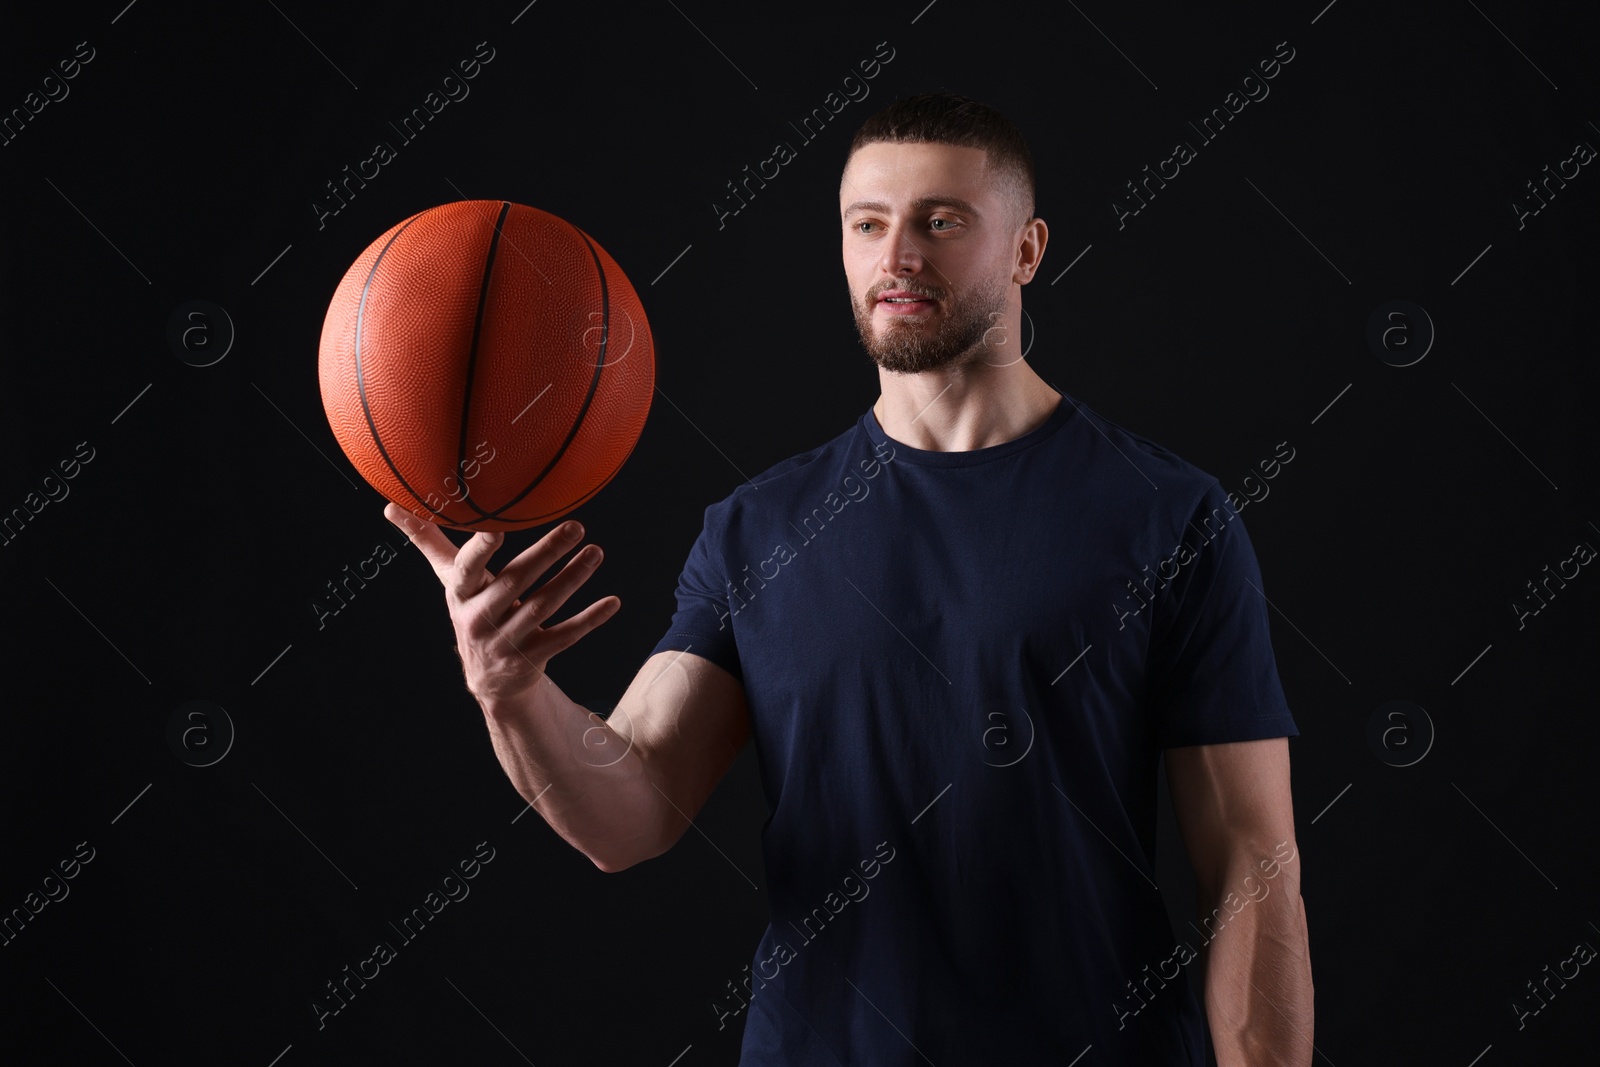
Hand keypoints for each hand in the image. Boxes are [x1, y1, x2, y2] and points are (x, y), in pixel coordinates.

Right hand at [384, 503, 620, 705]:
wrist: (488, 678)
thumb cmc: (472, 609)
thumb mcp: (451, 580)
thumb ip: (428, 542)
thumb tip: (390, 507)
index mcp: (461, 595)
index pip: (466, 571)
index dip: (480, 552)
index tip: (495, 530)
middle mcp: (481, 619)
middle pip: (515, 583)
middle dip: (546, 554)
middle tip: (576, 526)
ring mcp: (508, 641)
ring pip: (543, 607)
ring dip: (573, 579)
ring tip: (596, 552)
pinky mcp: (534, 658)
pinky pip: (565, 637)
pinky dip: (590, 619)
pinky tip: (613, 602)